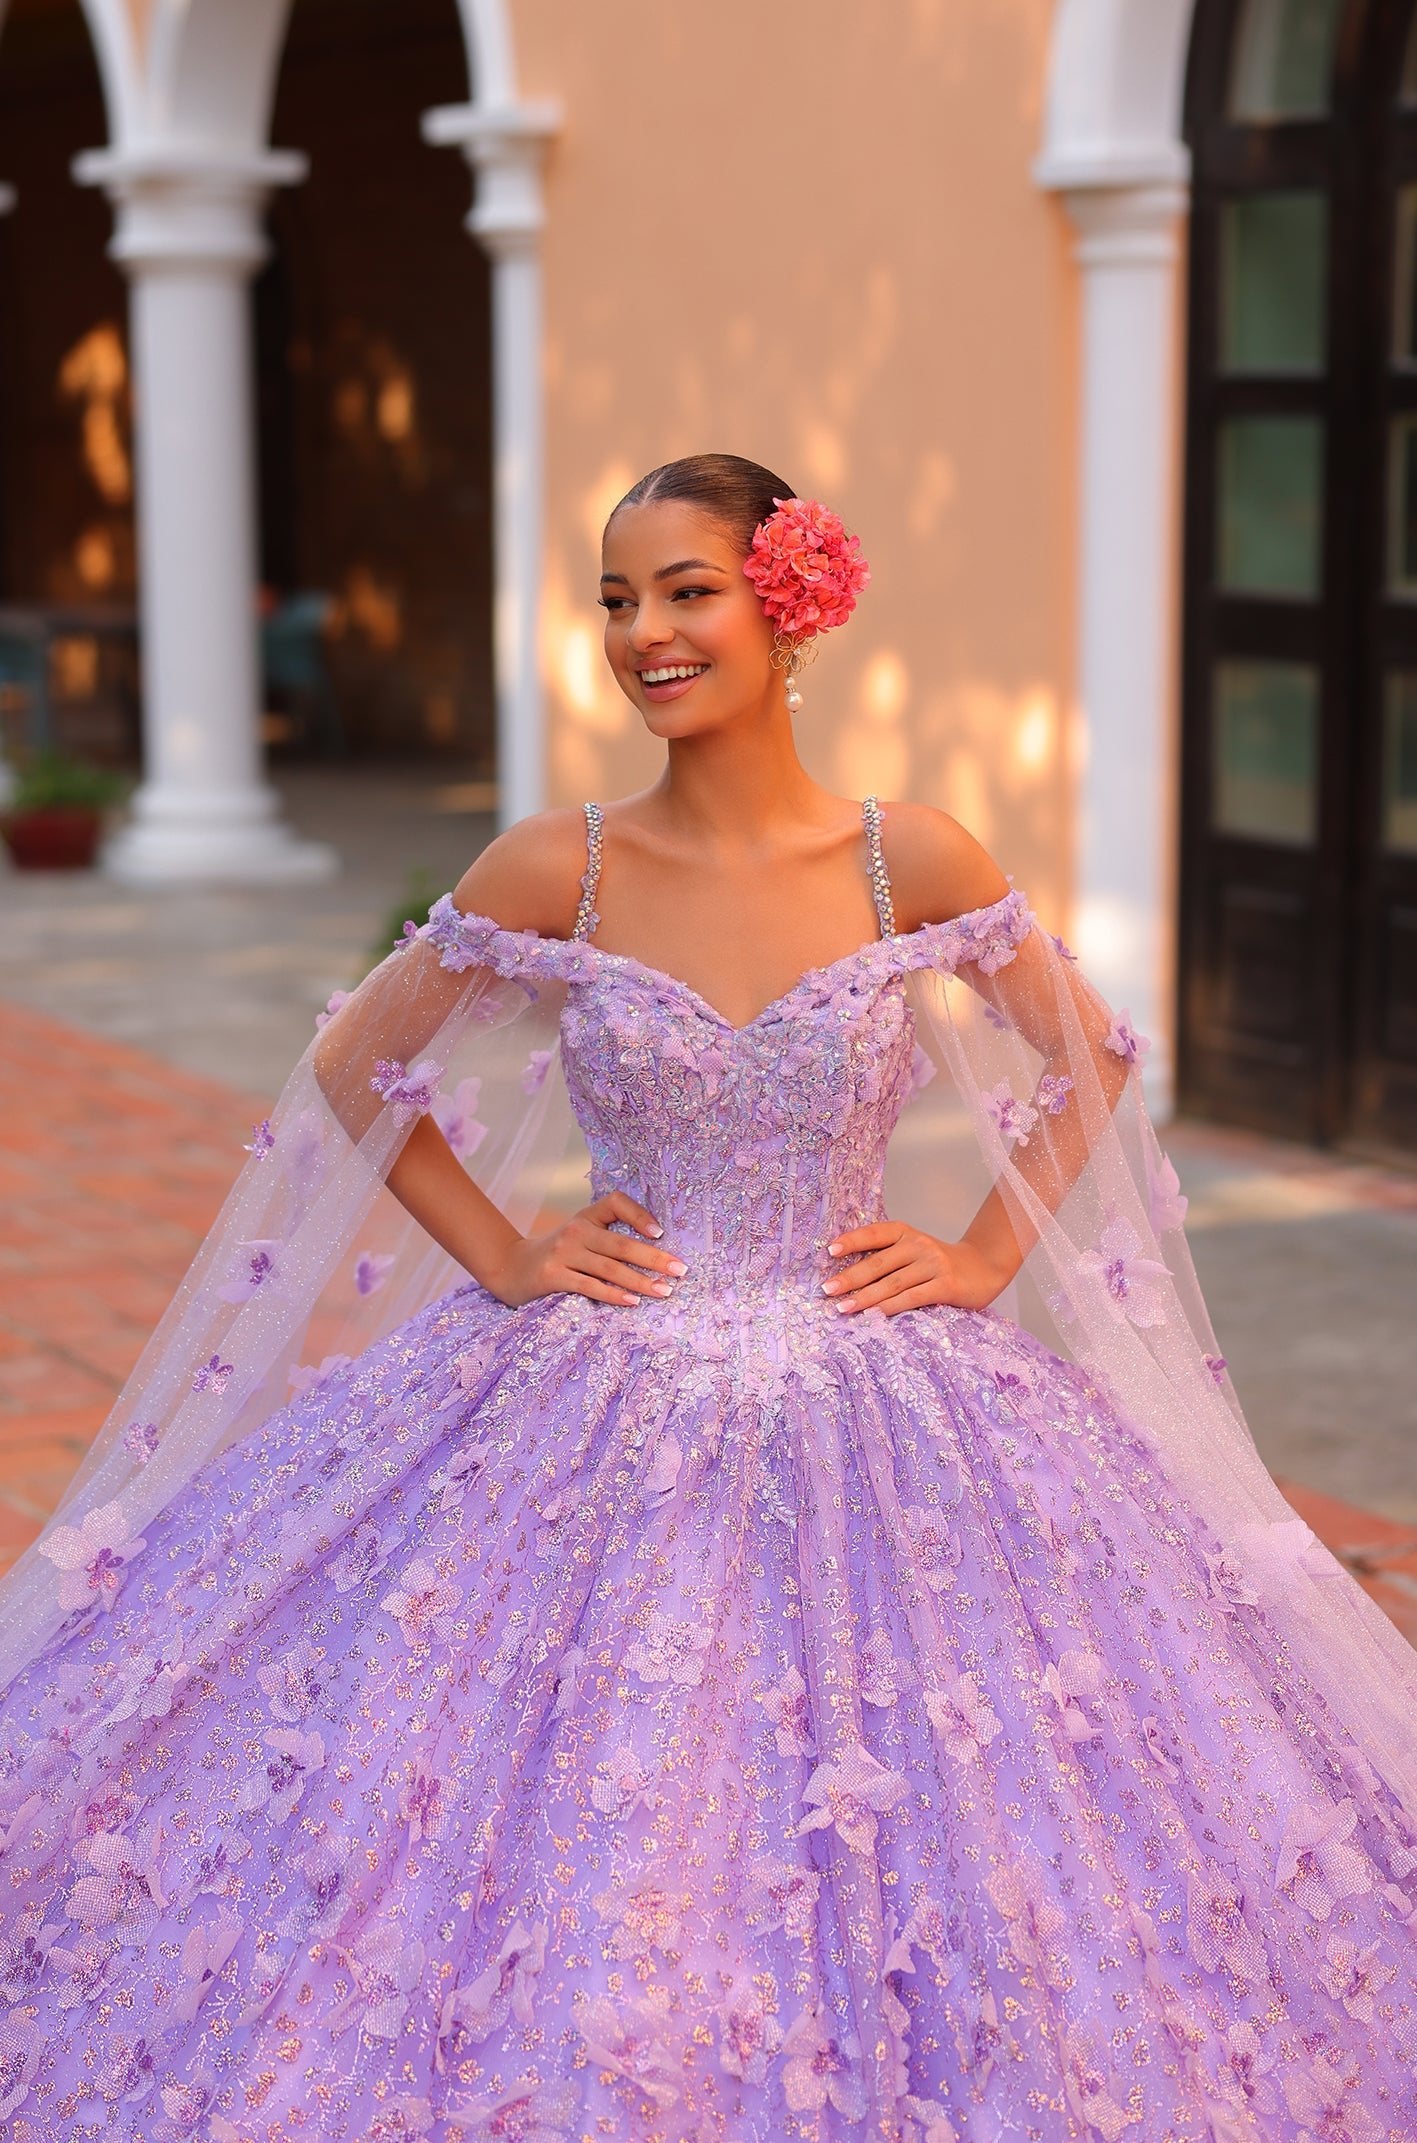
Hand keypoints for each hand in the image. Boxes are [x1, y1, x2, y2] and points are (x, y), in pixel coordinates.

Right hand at [484, 1191, 686, 1309]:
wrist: (511, 1267)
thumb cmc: (559, 1254)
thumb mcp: (580, 1235)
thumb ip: (609, 1237)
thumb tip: (657, 1251)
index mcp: (586, 1216)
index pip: (616, 1203)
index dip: (640, 1215)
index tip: (661, 1233)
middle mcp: (576, 1230)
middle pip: (621, 1244)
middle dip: (655, 1258)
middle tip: (680, 1271)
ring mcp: (563, 1252)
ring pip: (609, 1268)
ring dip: (640, 1281)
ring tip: (664, 1291)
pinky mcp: (552, 1275)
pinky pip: (589, 1286)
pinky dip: (613, 1295)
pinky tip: (632, 1302)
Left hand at [821, 1222, 1010, 1317]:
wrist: (984, 1267)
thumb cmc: (938, 1262)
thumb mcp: (913, 1250)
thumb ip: (887, 1257)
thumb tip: (846, 1276)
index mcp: (906, 1233)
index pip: (874, 1234)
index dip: (852, 1241)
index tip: (830, 1251)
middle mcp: (918, 1245)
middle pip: (878, 1262)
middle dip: (850, 1277)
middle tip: (827, 1289)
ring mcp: (933, 1264)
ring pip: (892, 1283)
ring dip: (865, 1297)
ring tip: (843, 1307)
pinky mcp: (946, 1285)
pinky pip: (912, 1297)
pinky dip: (891, 1307)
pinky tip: (874, 1315)